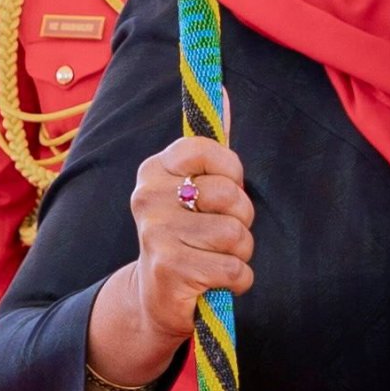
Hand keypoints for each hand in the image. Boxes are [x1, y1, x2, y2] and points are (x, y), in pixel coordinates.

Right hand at [92, 134, 249, 390]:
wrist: (156, 298)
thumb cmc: (187, 236)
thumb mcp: (195, 189)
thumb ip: (211, 149)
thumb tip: (222, 92)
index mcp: (154, 171)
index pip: (210, 150)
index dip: (231, 173)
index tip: (223, 190)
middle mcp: (148, 198)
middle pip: (231, 195)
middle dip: (241, 219)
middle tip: (219, 233)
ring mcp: (157, 234)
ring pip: (236, 235)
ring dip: (240, 254)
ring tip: (215, 259)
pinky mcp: (171, 270)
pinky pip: (234, 269)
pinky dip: (238, 280)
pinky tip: (216, 282)